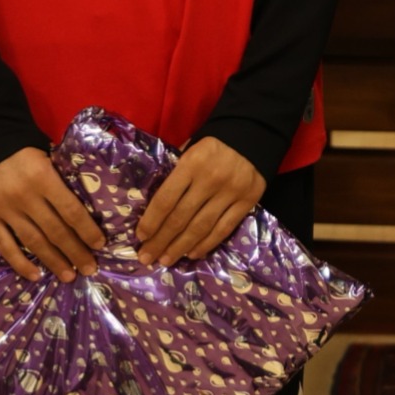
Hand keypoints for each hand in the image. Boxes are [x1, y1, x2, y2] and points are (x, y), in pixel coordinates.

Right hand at [0, 147, 104, 283]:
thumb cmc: (25, 151)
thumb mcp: (50, 155)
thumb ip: (63, 179)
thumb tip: (90, 204)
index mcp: (44, 178)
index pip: (70, 210)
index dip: (87, 230)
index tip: (100, 245)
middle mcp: (25, 197)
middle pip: (55, 230)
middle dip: (75, 252)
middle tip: (90, 269)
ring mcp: (5, 210)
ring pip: (33, 242)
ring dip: (53, 261)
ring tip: (69, 276)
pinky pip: (5, 246)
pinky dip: (20, 263)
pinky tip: (35, 275)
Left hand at [136, 137, 265, 266]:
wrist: (253, 134)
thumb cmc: (213, 146)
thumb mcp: (189, 149)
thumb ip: (175, 172)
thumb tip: (154, 205)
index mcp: (191, 164)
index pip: (166, 199)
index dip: (151, 221)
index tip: (140, 237)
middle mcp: (210, 180)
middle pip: (180, 218)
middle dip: (161, 241)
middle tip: (147, 257)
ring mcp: (230, 192)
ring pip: (201, 227)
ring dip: (180, 247)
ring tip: (165, 260)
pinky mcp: (247, 201)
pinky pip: (224, 228)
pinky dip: (207, 244)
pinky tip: (192, 253)